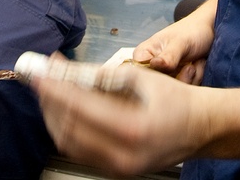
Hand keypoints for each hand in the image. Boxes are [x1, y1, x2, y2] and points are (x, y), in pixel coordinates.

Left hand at [32, 62, 211, 176]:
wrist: (199, 129)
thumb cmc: (177, 101)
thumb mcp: (142, 79)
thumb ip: (102, 76)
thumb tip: (68, 70)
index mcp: (132, 129)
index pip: (80, 108)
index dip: (55, 89)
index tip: (40, 73)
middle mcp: (123, 156)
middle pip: (67, 130)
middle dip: (49, 102)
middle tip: (43, 78)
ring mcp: (118, 168)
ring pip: (69, 144)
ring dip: (54, 116)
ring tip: (50, 91)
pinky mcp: (115, 171)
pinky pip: (80, 152)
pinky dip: (67, 129)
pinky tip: (64, 109)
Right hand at [133, 0, 216, 84]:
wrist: (211, 30)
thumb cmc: (193, 30)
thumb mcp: (180, 42)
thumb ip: (168, 56)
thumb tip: (154, 65)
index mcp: (144, 54)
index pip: (140, 75)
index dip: (156, 78)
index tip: (172, 69)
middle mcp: (152, 66)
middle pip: (159, 87)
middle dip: (180, 78)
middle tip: (190, 66)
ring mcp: (166, 75)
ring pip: (173, 90)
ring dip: (190, 78)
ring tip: (196, 62)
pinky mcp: (178, 80)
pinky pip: (184, 90)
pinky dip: (195, 79)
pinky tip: (198, 66)